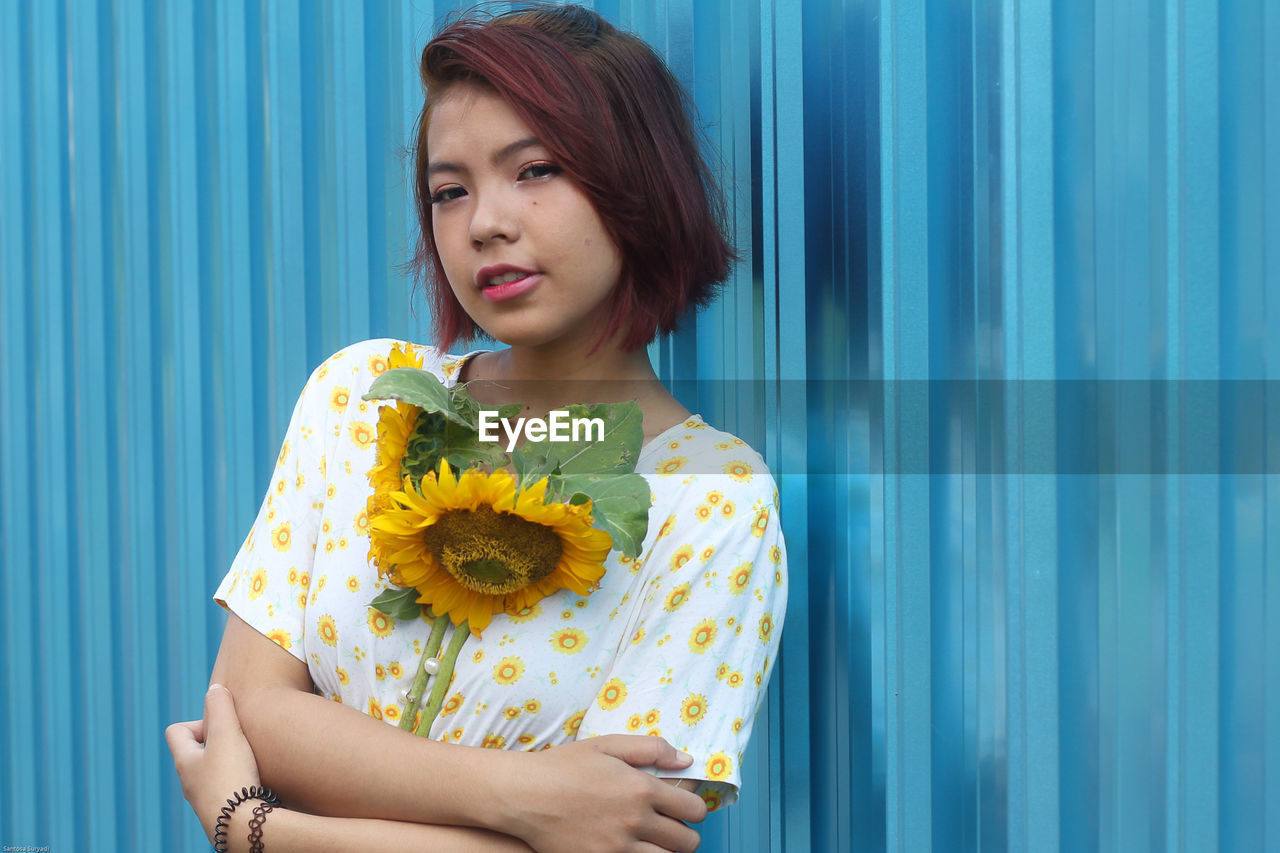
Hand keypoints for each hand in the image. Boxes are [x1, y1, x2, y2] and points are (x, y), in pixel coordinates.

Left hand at [165, 684, 263, 840]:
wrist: (242, 826)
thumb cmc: (231, 778)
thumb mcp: (226, 734)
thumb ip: (220, 707)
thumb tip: (215, 688)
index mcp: (185, 762)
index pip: (176, 731)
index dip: (196, 721)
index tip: (220, 725)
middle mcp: (191, 782)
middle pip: (195, 752)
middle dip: (216, 741)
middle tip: (238, 740)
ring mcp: (206, 799)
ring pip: (211, 772)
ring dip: (228, 761)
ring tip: (250, 759)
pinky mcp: (223, 812)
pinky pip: (226, 789)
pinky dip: (237, 780)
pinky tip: (255, 781)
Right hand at [508, 735, 706, 852]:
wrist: (523, 795)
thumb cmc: (563, 767)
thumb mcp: (607, 745)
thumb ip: (650, 749)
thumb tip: (685, 760)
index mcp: (641, 788)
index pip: (694, 808)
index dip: (694, 809)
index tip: (685, 808)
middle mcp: (634, 820)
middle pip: (687, 841)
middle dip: (684, 834)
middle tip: (670, 828)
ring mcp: (618, 847)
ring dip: (665, 851)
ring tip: (653, 842)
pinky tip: (632, 849)